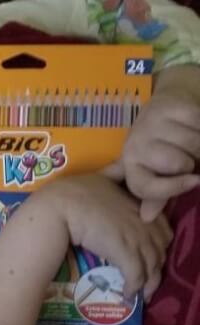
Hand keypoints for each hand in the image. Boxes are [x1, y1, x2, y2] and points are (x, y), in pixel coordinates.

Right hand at [41, 174, 172, 299]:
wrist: (58, 207)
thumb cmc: (72, 193)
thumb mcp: (99, 177)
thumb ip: (114, 173)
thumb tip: (119, 165)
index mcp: (137, 204)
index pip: (161, 227)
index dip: (158, 244)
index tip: (149, 256)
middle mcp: (141, 220)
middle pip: (159, 248)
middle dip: (155, 267)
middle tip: (146, 280)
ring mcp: (134, 236)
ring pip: (151, 264)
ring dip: (147, 283)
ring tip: (139, 294)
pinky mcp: (123, 252)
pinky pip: (136, 275)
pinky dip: (132, 287)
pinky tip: (125, 295)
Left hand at [121, 68, 199, 221]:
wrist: (166, 107)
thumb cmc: (163, 148)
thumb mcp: (158, 173)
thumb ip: (157, 195)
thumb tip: (147, 218)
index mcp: (131, 168)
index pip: (146, 187)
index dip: (171, 188)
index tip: (195, 181)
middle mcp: (135, 146)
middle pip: (176, 164)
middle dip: (191, 163)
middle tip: (190, 158)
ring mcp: (149, 124)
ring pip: (192, 143)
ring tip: (194, 144)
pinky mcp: (167, 106)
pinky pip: (198, 122)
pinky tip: (196, 127)